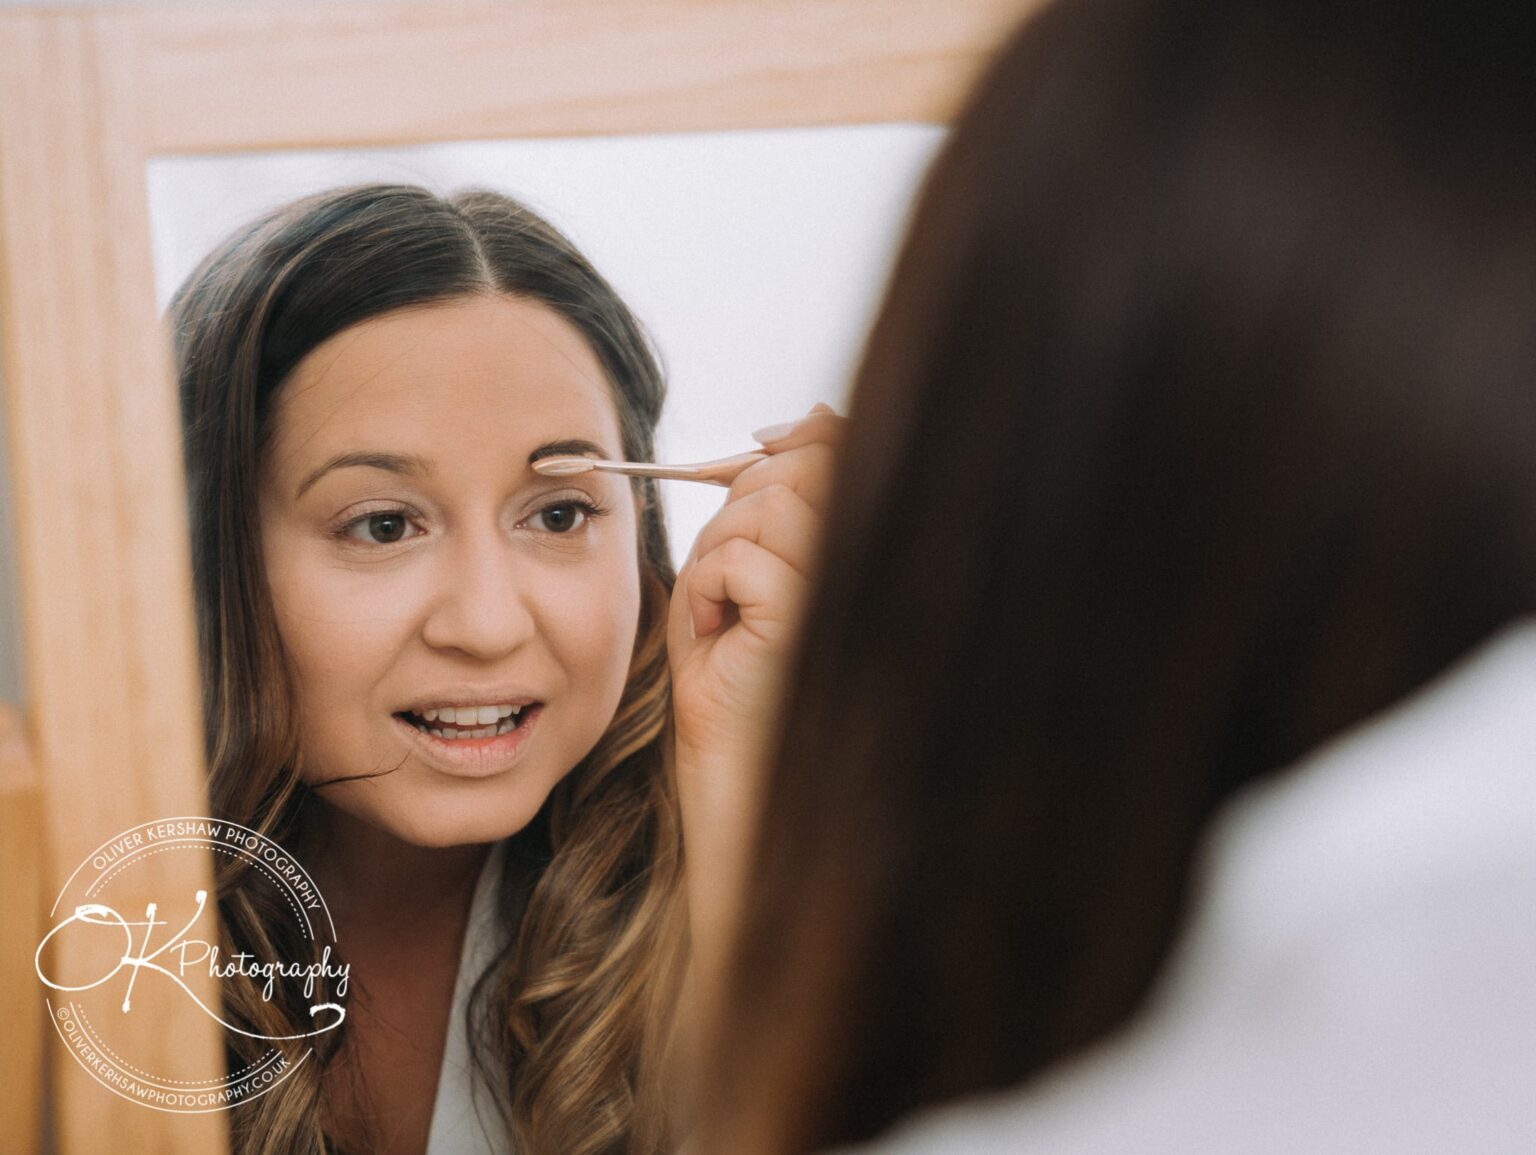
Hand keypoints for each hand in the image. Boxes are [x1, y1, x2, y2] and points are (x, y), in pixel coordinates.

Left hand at [667, 402, 843, 773]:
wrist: (732, 771)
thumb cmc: (732, 677)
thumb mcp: (745, 568)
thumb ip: (772, 498)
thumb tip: (808, 419)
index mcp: (860, 547)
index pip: (843, 451)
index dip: (796, 442)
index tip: (759, 453)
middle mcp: (866, 564)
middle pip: (797, 470)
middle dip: (737, 507)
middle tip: (723, 578)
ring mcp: (840, 591)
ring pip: (764, 507)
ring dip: (716, 552)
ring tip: (720, 610)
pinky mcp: (805, 619)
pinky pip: (739, 559)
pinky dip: (705, 589)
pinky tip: (716, 634)